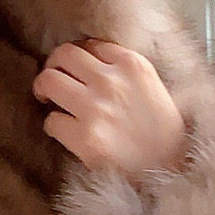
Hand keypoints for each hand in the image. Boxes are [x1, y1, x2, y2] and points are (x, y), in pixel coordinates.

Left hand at [32, 37, 189, 178]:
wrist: (171, 170)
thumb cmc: (163, 132)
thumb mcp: (153, 86)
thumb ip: (124, 71)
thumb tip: (88, 65)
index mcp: (132, 64)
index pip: (90, 44)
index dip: (79, 57)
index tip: (76, 70)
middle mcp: (112, 80)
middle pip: (63, 54)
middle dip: (53, 66)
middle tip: (52, 80)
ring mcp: (95, 108)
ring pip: (49, 81)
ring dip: (43, 89)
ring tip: (48, 100)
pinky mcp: (84, 137)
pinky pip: (51, 122)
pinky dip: (54, 126)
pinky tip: (66, 132)